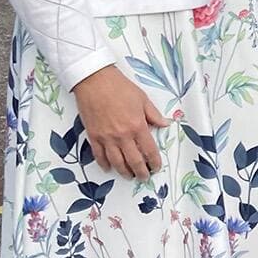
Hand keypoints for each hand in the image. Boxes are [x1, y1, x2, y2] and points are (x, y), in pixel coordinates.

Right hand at [71, 65, 170, 179]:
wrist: (94, 81)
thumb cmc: (119, 87)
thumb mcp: (142, 99)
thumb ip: (153, 115)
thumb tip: (164, 124)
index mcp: (137, 126)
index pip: (149, 150)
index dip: (154, 162)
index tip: (156, 167)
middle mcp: (122, 136)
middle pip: (134, 161)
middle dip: (141, 172)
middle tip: (144, 177)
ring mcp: (107, 138)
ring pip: (117, 162)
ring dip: (124, 172)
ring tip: (129, 176)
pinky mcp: (93, 136)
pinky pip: (99, 156)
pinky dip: (105, 164)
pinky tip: (109, 168)